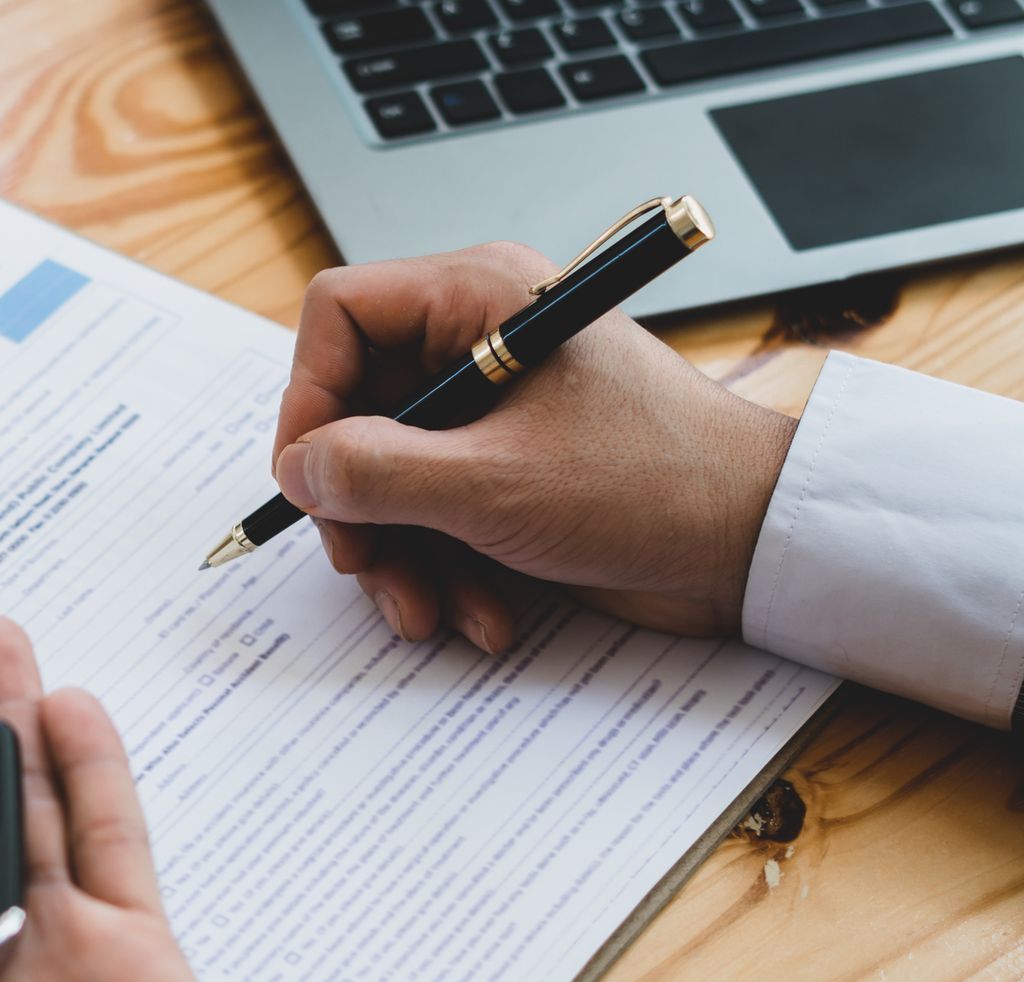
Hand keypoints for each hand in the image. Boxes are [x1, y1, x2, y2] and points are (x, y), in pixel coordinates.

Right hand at [273, 241, 798, 648]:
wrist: (754, 546)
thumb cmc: (652, 485)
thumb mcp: (490, 486)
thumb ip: (374, 474)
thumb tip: (296, 467)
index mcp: (479, 299)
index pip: (340, 315)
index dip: (309, 395)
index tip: (310, 476)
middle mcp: (478, 342)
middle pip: (355, 410)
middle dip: (359, 506)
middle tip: (365, 565)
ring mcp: (492, 411)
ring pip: (388, 476)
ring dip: (401, 558)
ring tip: (431, 612)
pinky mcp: (507, 470)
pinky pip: (434, 514)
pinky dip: (445, 570)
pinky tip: (482, 613)